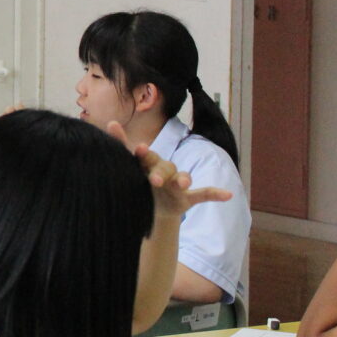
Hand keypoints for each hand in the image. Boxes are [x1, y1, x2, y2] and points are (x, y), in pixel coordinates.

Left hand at [106, 121, 232, 218]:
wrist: (152, 210)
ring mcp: (176, 183)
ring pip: (180, 177)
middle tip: (154, 178)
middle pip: (161, 165)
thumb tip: (108, 126)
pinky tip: (227, 194)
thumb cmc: (137, 188)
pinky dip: (215, 193)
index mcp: (145, 166)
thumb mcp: (126, 179)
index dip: (142, 152)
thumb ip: (119, 160)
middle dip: (158, 169)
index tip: (139, 147)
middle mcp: (162, 171)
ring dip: (182, 179)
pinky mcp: (189, 196)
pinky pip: (204, 193)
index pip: (142, 156)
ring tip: (183, 183)